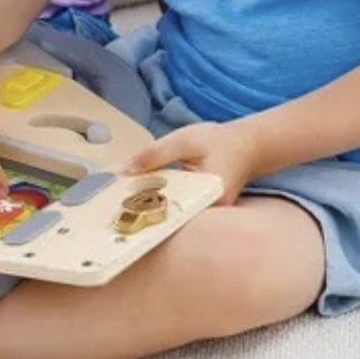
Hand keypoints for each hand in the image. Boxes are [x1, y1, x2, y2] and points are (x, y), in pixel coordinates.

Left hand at [125, 120, 260, 204]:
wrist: (247, 145)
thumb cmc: (219, 141)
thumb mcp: (184, 140)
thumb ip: (155, 154)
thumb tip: (125, 170)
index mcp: (207, 199)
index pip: (169, 214)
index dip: (143, 214)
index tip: (118, 213)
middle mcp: (208, 215)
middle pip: (168, 218)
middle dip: (142, 213)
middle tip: (112, 210)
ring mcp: (205, 215)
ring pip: (170, 214)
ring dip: (148, 207)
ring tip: (120, 205)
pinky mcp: (200, 210)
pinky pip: (175, 209)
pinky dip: (159, 202)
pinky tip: (141, 197)